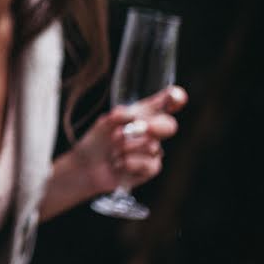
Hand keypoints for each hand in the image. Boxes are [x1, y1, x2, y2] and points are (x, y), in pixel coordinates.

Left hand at [72, 85, 188, 194]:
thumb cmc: (99, 140)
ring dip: (126, 148)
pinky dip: (127, 163)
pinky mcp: (151, 168)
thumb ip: (120, 117)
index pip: (164, 104)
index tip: (175, 95)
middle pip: (169, 125)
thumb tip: (134, 118)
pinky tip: (118, 164)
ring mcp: (154, 150)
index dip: (175, 98)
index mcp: (143, 115)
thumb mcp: (105, 123)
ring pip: (151, 146)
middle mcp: (152, 131)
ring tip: (113, 151)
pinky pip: (147, 164)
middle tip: (143, 127)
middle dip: (157, 126)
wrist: (88, 166)